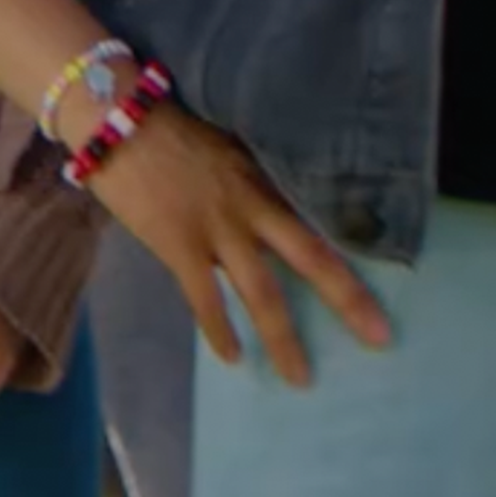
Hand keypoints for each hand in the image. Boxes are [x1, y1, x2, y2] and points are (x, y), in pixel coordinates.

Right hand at [84, 103, 390, 387]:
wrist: (114, 118)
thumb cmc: (167, 128)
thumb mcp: (226, 144)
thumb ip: (251, 178)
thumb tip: (277, 208)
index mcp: (265, 178)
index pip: (320, 220)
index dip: (353, 249)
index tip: (381, 269)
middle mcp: (251, 206)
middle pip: (311, 257)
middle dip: (347, 299)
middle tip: (380, 338)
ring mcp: (215, 228)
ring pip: (261, 291)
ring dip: (282, 337)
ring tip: (299, 377)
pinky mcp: (178, 244)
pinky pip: (204, 298)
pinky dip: (219, 330)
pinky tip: (231, 357)